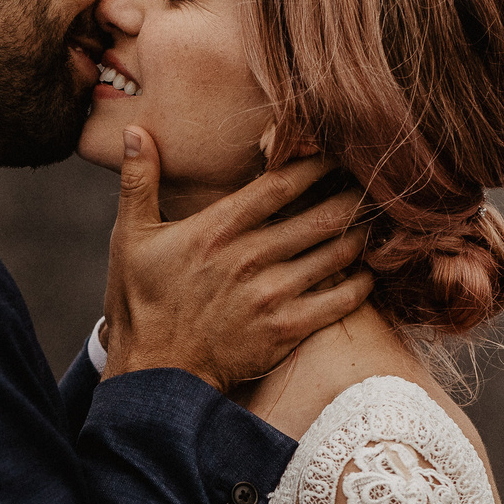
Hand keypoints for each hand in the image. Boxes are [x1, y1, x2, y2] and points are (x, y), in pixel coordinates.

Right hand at [100, 127, 373, 388]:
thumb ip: (139, 181)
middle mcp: (249, 258)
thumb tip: (133, 130)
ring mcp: (271, 295)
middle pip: (320, 216)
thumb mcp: (130, 238)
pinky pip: (339, 301)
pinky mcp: (285, 330)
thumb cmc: (141, 302)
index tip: (336, 151)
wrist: (156, 373)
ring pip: (336, 254)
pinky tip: (366, 274)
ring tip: (373, 223)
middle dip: (351, 197)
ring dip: (360, 236)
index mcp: (217, 230)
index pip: (280, 184)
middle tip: (371, 185)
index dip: (315, 164)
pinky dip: (360, 284)